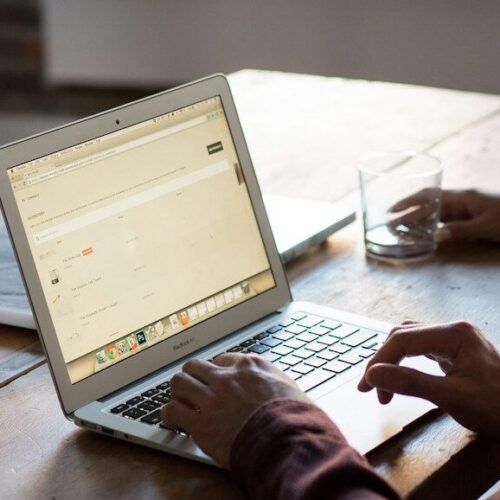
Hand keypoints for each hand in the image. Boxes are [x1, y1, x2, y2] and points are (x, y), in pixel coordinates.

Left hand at [162, 353, 308, 466]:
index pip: (223, 359)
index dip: (218, 370)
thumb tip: (275, 387)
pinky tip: (173, 420)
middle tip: (193, 387)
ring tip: (180, 400)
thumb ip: (274, 381)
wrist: (287, 440)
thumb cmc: (295, 417)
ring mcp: (211, 399)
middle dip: (193, 376)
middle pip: (195, 366)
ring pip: (179, 383)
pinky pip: (172, 411)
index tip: (216, 378)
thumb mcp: (289, 387)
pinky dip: (170, 415)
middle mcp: (227, 377)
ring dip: (178, 392)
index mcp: (249, 366)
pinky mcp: (200, 423)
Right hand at [358, 320, 499, 435]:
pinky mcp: (455, 350)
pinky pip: (421, 348)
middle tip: (371, 389)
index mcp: (454, 334)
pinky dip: (406, 361)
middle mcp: (453, 329)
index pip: (403, 340)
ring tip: (383, 384)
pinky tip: (401, 373)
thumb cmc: (497, 407)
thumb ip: (411, 383)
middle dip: (384, 361)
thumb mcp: (452, 398)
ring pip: (410, 340)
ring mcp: (455, 338)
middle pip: (403, 336)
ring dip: (392, 360)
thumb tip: (373, 375)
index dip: (380, 361)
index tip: (367, 385)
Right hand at [391, 189, 499, 242]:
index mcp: (463, 196)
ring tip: (404, 230)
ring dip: (420, 219)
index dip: (408, 202)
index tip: (391, 211)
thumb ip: (460, 230)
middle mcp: (463, 199)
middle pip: (430, 204)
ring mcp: (469, 207)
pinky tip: (428, 232)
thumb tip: (436, 236)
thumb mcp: (486, 226)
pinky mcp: (474, 215)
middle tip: (392, 225)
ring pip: (438, 212)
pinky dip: (435, 225)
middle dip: (410, 213)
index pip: (429, 196)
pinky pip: (449, 218)